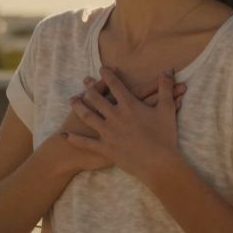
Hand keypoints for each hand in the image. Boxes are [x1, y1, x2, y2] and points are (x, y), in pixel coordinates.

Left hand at [64, 67, 182, 184]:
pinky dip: (74, 139)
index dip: (108, 75)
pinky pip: (86, 143)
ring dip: (78, 107)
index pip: (115, 85)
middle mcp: (114, 116)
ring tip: (72, 100)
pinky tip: (65, 134)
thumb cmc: (164, 136)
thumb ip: (165, 88)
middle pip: (97, 99)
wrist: (159, 163)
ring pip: (88, 116)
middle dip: (90, 88)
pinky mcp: (105, 148)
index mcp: (129, 105)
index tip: (102, 69)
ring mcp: (107, 132)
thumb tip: (168, 70)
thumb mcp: (167, 109)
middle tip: (85, 82)